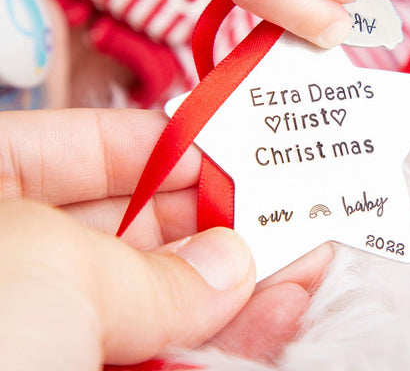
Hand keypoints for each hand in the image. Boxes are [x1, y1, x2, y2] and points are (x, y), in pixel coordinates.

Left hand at [0, 109, 332, 367]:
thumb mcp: (53, 272)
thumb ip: (154, 270)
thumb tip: (226, 264)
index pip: (76, 145)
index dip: (155, 143)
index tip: (219, 151)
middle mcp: (6, 265)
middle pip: (125, 225)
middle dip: (206, 222)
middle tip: (271, 214)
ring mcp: (39, 334)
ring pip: (151, 299)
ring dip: (230, 286)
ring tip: (298, 263)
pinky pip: (159, 354)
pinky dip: (220, 342)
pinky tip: (275, 317)